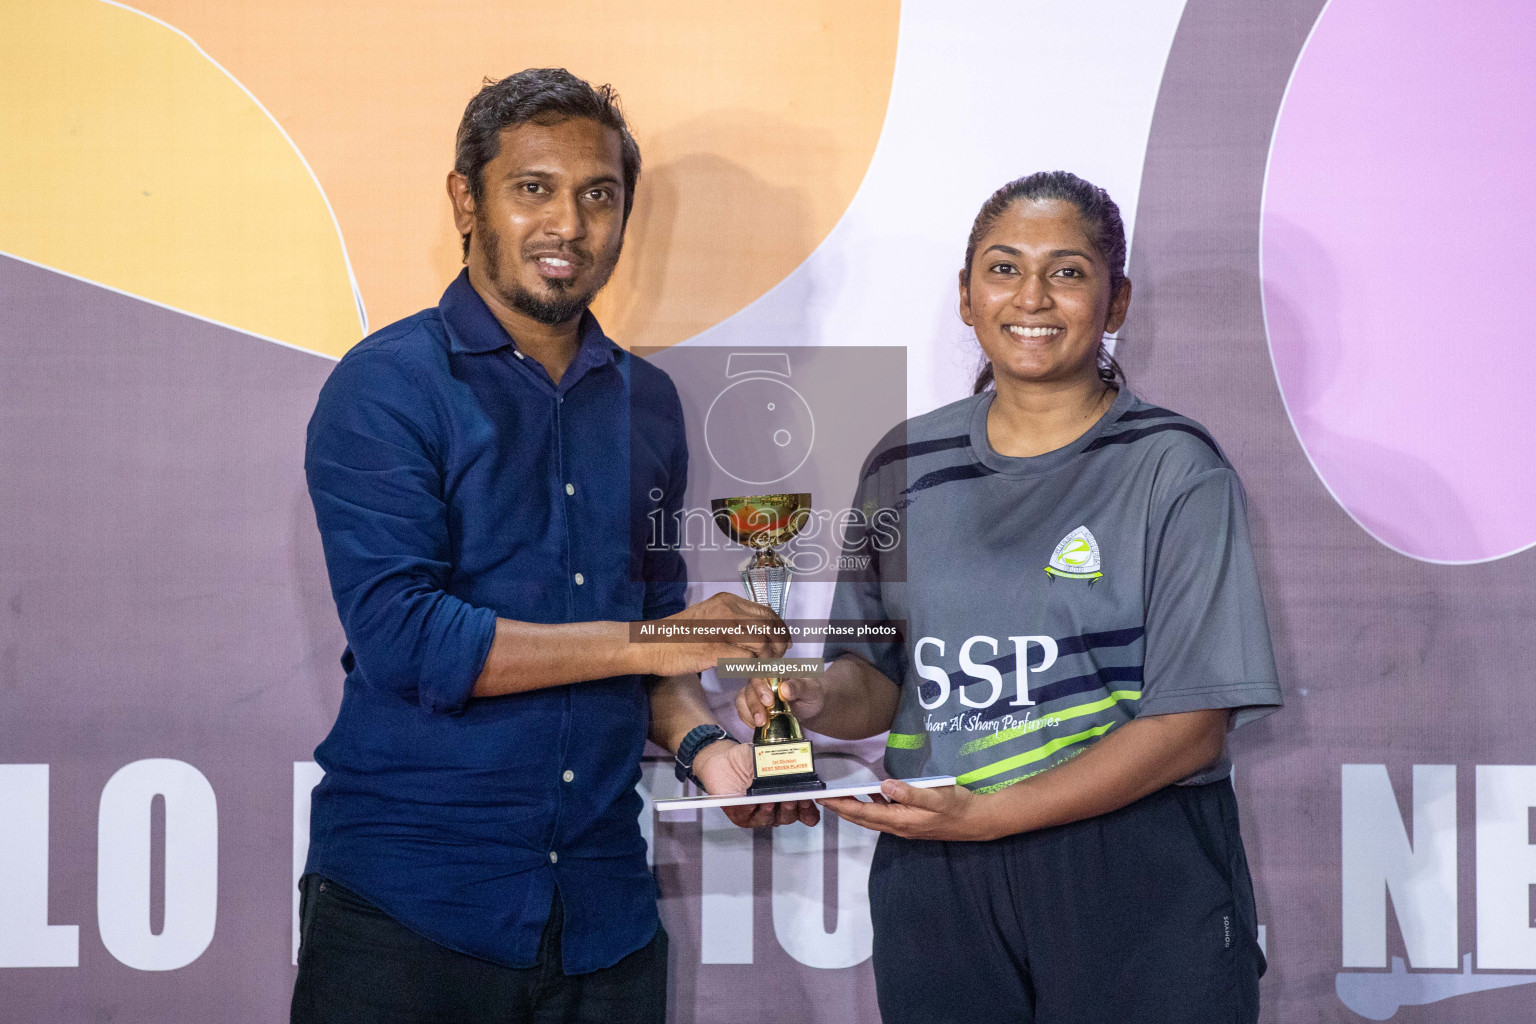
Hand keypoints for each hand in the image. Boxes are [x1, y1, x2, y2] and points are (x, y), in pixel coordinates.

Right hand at [641, 592, 789, 677]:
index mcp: (727, 601)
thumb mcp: (709, 617)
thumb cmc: (680, 635)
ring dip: (767, 661)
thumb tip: (758, 631)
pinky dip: (753, 671)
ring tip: (763, 671)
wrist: (652, 644)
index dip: (780, 629)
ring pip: (762, 644)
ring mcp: (721, 630)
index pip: (767, 612)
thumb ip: (732, 620)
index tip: (785, 644)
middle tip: (778, 660)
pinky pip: (747, 661)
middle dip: (779, 646)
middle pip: (769, 627)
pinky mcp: (714, 650)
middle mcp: (727, 611)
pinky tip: (750, 677)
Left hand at [691, 739, 818, 827]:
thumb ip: (781, 761)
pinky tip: (753, 803)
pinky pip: (748, 816)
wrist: (723, 759)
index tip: (809, 800)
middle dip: (793, 807)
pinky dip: (751, 810)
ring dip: (772, 811)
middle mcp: (776, 808)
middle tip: (793, 798)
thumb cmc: (747, 758)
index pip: (806, 812)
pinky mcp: (741, 816)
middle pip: (790, 816)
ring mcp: (759, 814)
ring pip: (771, 819)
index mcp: (788, 795)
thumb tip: (795, 765)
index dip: (809, 810)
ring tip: (771, 800)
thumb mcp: (767, 755)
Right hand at [736, 674, 825, 730]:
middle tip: (762, 719)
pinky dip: (747, 719)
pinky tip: (757, 726)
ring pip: (743, 698)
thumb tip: (784, 689)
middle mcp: (763, 678)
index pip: (762, 673)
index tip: (768, 702)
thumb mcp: (812, 689)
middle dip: (754, 704)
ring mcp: (757, 691)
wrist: (812, 706)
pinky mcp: (754, 705)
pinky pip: (743, 710)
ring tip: (760, 724)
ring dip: (749, 713)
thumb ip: (800, 687)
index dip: (761, 687)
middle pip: (750, 687)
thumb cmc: (813, 693)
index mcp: (777, 669)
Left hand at [819, 780, 993, 840]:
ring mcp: (905, 825)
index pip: (863, 813)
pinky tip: (871, 794)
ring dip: (855, 808)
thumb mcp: (935, 795)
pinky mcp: (911, 821)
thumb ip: (909, 792)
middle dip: (842, 809)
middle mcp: (899, 826)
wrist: (977, 821)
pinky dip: (872, 805)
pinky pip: (884, 814)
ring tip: (840, 796)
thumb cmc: (957, 806)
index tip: (823, 799)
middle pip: (863, 819)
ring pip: (872, 818)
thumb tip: (884, 785)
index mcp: (901, 820)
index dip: (842, 806)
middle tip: (823, 798)